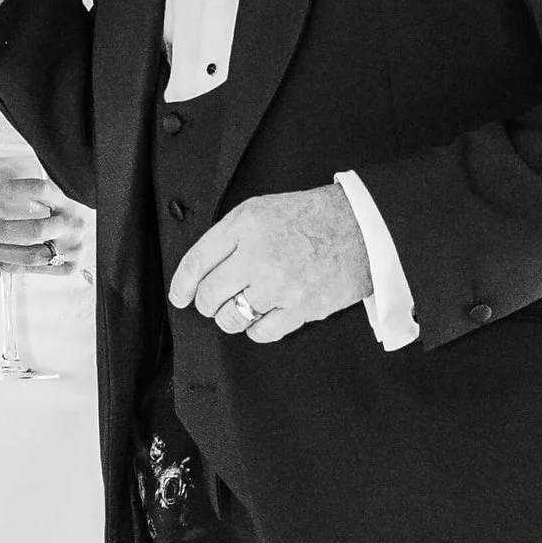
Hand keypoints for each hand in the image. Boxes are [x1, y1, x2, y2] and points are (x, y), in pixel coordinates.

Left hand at [0, 166, 86, 276]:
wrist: (101, 228)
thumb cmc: (67, 210)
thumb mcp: (55, 192)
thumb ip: (28, 189)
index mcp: (69, 200)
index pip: (41, 190)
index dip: (13, 189)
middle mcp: (73, 225)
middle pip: (35, 230)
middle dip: (1, 229)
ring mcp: (74, 249)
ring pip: (32, 255)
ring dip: (0, 251)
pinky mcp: (71, 266)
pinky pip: (35, 269)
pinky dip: (10, 266)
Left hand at [169, 185, 370, 343]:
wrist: (361, 228)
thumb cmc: (311, 218)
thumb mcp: (261, 210)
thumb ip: (228, 237)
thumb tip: (199, 272)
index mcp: (246, 225)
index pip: (198, 262)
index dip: (182, 285)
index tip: (180, 296)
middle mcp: (259, 255)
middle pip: (210, 295)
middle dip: (207, 303)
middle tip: (214, 302)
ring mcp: (280, 285)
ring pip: (232, 318)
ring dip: (232, 317)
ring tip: (244, 305)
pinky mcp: (300, 309)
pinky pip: (261, 332)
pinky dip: (257, 328)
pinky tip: (265, 314)